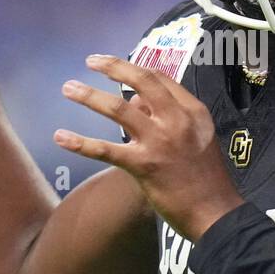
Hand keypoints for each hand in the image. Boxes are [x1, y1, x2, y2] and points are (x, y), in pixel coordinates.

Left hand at [54, 54, 244, 241]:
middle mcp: (177, 120)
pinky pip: (105, 150)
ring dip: (89, 96)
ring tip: (68, 88)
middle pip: (141, 81)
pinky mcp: (143, 165)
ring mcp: (159, 141)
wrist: (214, 213)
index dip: (134, 69)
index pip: (160, 79)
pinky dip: (80, 143)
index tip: (114, 65)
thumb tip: (135, 101)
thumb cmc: (205, 178)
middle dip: (112, 66)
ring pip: (118, 109)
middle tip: (91, 60)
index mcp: (193, 111)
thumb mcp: (198, 139)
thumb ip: (167, 116)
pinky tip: (61, 136)